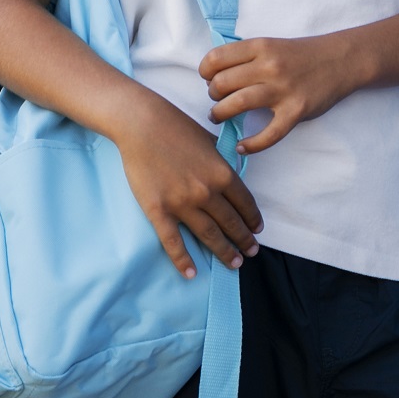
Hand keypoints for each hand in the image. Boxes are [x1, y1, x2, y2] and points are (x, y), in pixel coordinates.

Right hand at [110, 95, 262, 279]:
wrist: (141, 124)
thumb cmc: (175, 126)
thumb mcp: (209, 140)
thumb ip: (222, 159)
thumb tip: (233, 171)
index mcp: (222, 173)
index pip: (245, 203)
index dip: (253, 220)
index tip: (257, 230)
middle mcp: (206, 192)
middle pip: (231, 223)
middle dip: (243, 240)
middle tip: (250, 253)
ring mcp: (182, 204)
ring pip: (209, 235)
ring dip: (224, 252)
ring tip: (234, 263)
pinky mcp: (158, 211)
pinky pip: (173, 242)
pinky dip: (183, 260)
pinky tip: (191, 273)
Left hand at [200, 34, 365, 154]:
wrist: (340, 60)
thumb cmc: (301, 55)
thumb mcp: (271, 44)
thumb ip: (246, 56)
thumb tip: (213, 74)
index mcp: (260, 46)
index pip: (216, 58)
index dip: (205, 71)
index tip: (209, 79)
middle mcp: (269, 66)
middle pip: (222, 83)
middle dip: (212, 94)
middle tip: (217, 99)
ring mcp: (283, 90)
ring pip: (237, 104)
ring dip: (220, 114)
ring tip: (219, 117)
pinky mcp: (296, 111)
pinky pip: (268, 134)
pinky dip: (251, 145)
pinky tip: (242, 147)